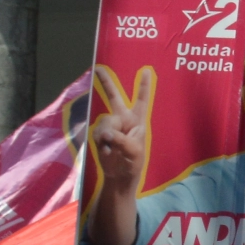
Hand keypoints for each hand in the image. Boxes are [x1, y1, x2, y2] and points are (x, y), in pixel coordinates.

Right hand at [89, 65, 155, 199]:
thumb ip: (121, 140)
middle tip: (98, 68)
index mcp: (138, 121)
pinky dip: (101, 143)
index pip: (142, 101)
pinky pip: (96, 133)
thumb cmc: (133, 162)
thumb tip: (105, 133)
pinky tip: (106, 151)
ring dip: (108, 136)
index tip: (147, 70)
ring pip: (105, 122)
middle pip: (115, 98)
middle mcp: (123, 119)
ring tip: (114, 149)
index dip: (144, 86)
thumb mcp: (134, 151)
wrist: (119, 176)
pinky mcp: (99, 134)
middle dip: (106, 83)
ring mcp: (110, 126)